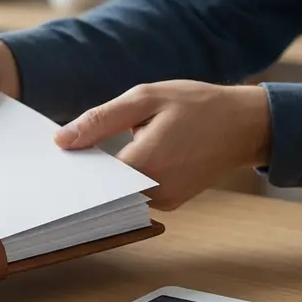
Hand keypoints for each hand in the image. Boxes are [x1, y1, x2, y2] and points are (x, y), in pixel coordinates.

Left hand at [54, 80, 271, 210]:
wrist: (245, 124)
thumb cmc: (197, 105)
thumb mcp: (146, 98)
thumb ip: (101, 120)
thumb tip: (61, 141)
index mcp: (145, 165)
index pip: (92, 177)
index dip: (73, 164)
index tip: (56, 153)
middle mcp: (155, 192)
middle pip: (104, 189)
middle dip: (87, 170)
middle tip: (69, 148)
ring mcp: (166, 202)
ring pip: (120, 193)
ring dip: (108, 174)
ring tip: (97, 148)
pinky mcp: (173, 203)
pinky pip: (138, 193)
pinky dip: (127, 178)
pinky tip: (125, 155)